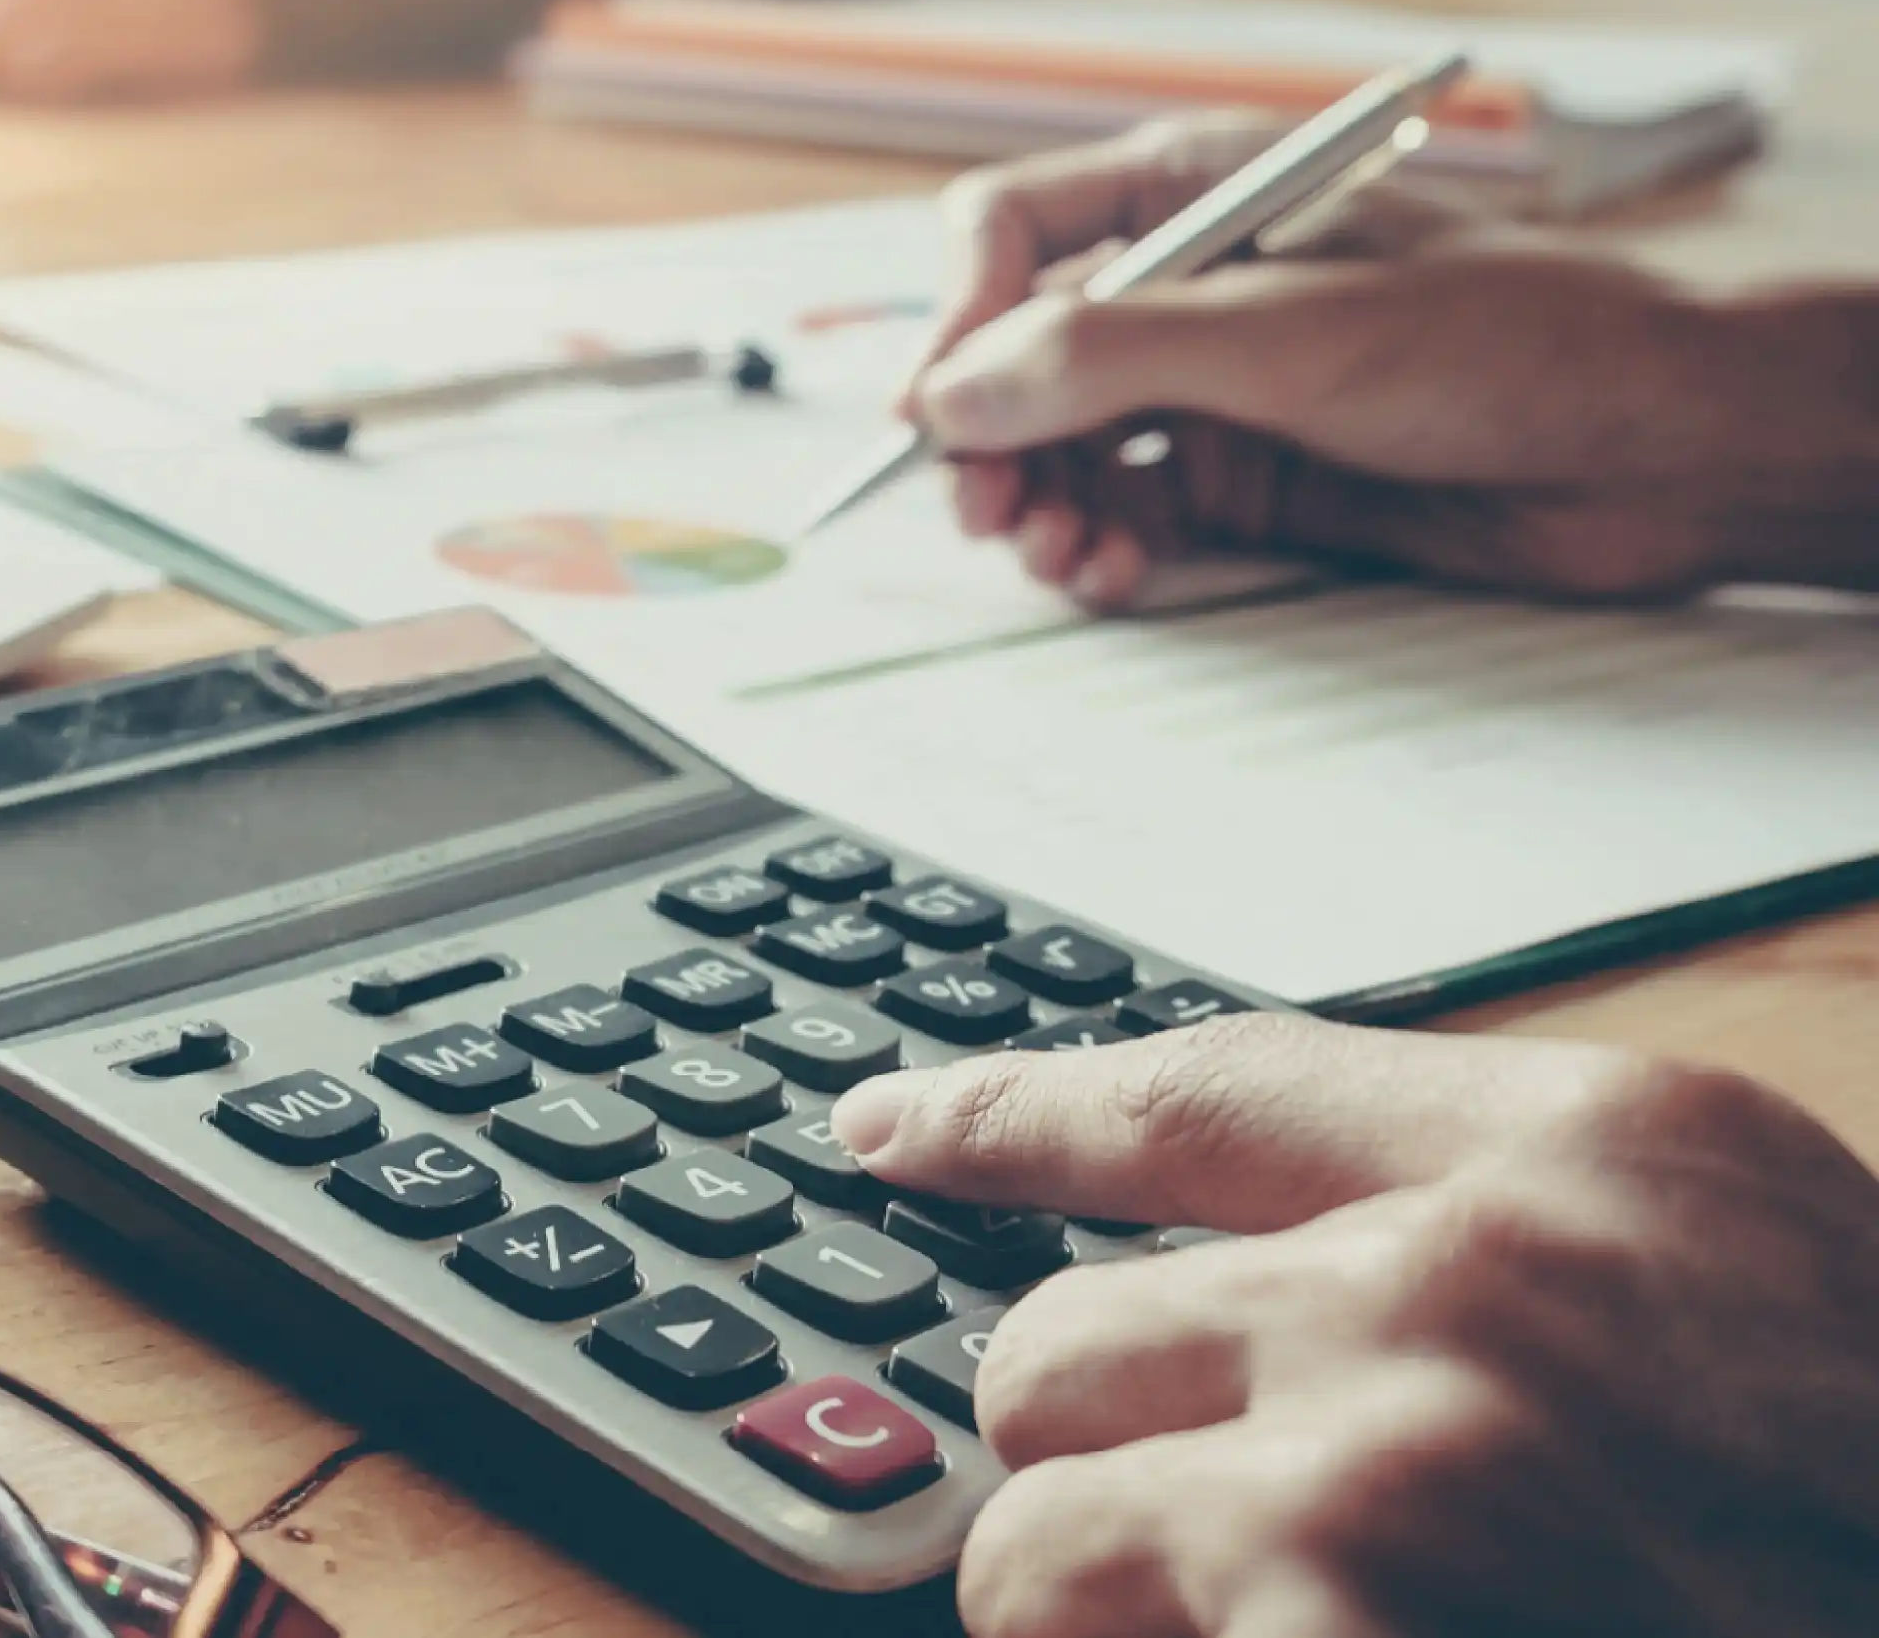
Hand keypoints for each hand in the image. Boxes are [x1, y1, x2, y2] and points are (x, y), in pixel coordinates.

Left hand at [834, 1015, 1878, 1637]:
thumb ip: (1508, 1269)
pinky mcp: (1332, 1590)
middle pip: (1072, 1331)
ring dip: (1109, 1614)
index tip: (890, 1128)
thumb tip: (1242, 1298)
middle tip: (1234, 1577)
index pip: (1212, 1088)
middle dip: (1107, 1472)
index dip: (1015, 1117)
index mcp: (1598, 1151)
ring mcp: (1397, 1437)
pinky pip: (1074, 1636)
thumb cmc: (1867, 1511)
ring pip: (1039, 1513)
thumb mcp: (1746, 1310)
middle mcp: (1471, 1262)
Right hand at [904, 112, 1878, 603]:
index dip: (961, 317)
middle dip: (989, 438)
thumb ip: (1108, 355)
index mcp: (1196, 195)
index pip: (1011, 232)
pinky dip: (1098, 551)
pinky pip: (1122, 514)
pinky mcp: (1245, 479)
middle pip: (1015, 354)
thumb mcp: (1292, 334)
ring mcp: (1215, 387)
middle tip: (990, 516)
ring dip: (1038, 507)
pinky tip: (1112, 576)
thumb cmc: (1516, 342)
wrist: (1663, 450)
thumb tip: (950, 394)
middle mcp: (1190, 287)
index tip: (942, 410)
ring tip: (1063, 559)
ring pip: (1057, 446)